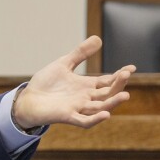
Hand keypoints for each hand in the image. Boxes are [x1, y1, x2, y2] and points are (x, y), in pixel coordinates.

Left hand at [14, 36, 135, 128]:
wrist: (27, 99)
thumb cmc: (45, 83)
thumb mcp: (63, 64)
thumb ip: (80, 54)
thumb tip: (98, 38)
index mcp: (86, 86)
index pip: (108, 82)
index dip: (120, 75)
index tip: (132, 68)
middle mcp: (86, 98)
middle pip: (107, 94)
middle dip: (118, 85)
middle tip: (126, 75)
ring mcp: (78, 108)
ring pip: (100, 108)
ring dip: (113, 103)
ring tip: (125, 95)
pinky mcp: (67, 116)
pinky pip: (84, 121)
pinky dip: (95, 119)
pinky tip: (106, 115)